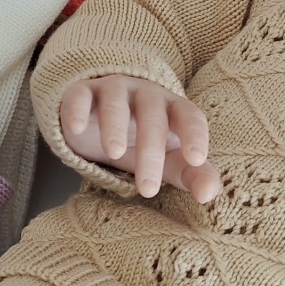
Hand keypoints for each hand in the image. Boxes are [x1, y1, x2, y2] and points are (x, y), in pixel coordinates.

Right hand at [59, 77, 220, 202]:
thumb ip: (192, 175)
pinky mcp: (83, 92)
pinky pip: (81, 95)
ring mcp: (114, 90)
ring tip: (114, 152)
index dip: (195, 134)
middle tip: (148, 189)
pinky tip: (76, 128)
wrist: (100, 119)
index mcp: (173, 108)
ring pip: (116, 102)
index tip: (196, 159)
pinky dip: (78, 109)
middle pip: (152, 116)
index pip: (190, 116)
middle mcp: (146, 94)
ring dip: (115, 124)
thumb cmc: (143, 141)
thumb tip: (208, 195)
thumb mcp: (170, 160)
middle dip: (151, 150)